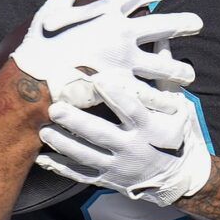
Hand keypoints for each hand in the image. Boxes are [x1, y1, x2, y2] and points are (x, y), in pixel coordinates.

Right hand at [10, 0, 201, 105]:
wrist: (34, 78)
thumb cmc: (38, 47)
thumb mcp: (48, 14)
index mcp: (104, 12)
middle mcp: (122, 33)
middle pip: (164, 25)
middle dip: (184, 23)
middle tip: (197, 23)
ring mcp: (127, 60)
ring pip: (166, 65)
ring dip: (180, 70)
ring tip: (189, 75)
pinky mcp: (124, 86)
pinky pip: (152, 95)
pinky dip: (165, 101)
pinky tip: (175, 104)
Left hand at [37, 71, 212, 205]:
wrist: (177, 177)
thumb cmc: (176, 135)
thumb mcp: (178, 108)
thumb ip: (162, 77)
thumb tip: (161, 40)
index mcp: (151, 127)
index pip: (132, 110)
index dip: (116, 95)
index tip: (98, 79)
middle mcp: (134, 148)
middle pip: (102, 134)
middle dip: (78, 122)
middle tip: (55, 108)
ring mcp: (119, 166)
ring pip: (87, 156)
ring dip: (63, 144)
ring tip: (43, 131)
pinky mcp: (107, 179)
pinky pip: (81, 175)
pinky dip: (61, 167)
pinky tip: (42, 158)